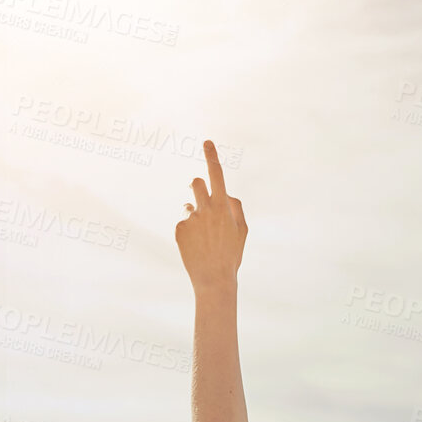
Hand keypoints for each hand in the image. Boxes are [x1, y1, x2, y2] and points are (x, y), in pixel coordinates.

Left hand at [174, 141, 245, 292]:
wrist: (214, 279)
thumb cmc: (231, 255)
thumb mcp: (242, 231)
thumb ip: (235, 208)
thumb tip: (225, 193)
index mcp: (222, 207)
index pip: (216, 175)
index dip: (212, 157)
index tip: (207, 142)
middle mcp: (205, 209)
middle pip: (196, 183)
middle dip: (198, 187)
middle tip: (201, 198)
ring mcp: (190, 219)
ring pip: (190, 206)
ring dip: (195, 213)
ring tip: (204, 237)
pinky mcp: (179, 229)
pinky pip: (184, 223)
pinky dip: (189, 232)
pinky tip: (196, 247)